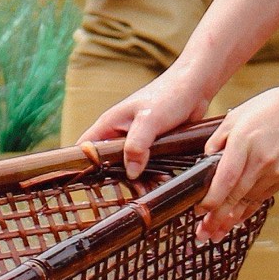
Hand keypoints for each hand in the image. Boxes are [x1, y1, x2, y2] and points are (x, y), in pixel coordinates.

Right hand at [89, 61, 220, 177]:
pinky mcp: (152, 145)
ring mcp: (136, 140)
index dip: (85, 165)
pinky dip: (153, 175)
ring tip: (156, 186)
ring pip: (130, 167)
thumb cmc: (168, 96)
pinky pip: (147, 165)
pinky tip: (164, 180)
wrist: (194, 87)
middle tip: (138, 191)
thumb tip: (130, 173)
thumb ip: (136, 145)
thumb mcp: (149, 120)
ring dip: (141, 179)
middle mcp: (119, 134)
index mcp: (109, 125)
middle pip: (109, 164)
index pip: (86, 148)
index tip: (95, 185)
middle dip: (121, 179)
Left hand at [191, 79, 278, 238]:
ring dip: (230, 219)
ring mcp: (275, 171)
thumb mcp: (237, 115)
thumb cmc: (270, 107)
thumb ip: (218, 139)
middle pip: (235, 196)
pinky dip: (247, 210)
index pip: (225, 178)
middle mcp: (260, 161)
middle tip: (202, 235)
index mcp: (244, 142)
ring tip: (215, 235)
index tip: (198, 211)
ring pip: (248, 201)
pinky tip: (235, 220)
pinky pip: (261, 198)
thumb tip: (206, 161)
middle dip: (216, 218)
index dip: (211, 199)